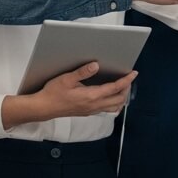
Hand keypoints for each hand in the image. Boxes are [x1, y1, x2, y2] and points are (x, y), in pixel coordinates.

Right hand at [1, 63, 136, 126]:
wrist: (44, 108)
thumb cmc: (53, 93)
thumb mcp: (67, 79)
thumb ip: (82, 72)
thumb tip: (96, 65)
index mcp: (91, 96)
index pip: (114, 88)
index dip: (126, 80)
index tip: (133, 73)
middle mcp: (94, 105)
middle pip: (118, 99)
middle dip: (126, 88)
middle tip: (128, 78)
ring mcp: (91, 111)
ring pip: (114, 107)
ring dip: (121, 97)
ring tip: (121, 87)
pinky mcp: (87, 113)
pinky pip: (106, 109)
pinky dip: (113, 103)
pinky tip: (109, 96)